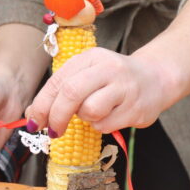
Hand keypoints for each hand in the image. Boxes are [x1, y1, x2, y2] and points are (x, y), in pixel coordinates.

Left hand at [24, 47, 169, 137]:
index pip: (58, 81)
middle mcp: (107, 68)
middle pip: (71, 93)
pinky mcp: (136, 108)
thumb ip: (61, 91)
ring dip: (85, 119)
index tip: (34, 122)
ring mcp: (124, 88)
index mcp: (90, 58)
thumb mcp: (87, 75)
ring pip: (90, 111)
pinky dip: (102, 125)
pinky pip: (107, 125)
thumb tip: (33, 115)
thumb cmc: (113, 79)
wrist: (156, 78)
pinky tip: (112, 115)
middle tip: (53, 131)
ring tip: (95, 112)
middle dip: (56, 116)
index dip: (42, 104)